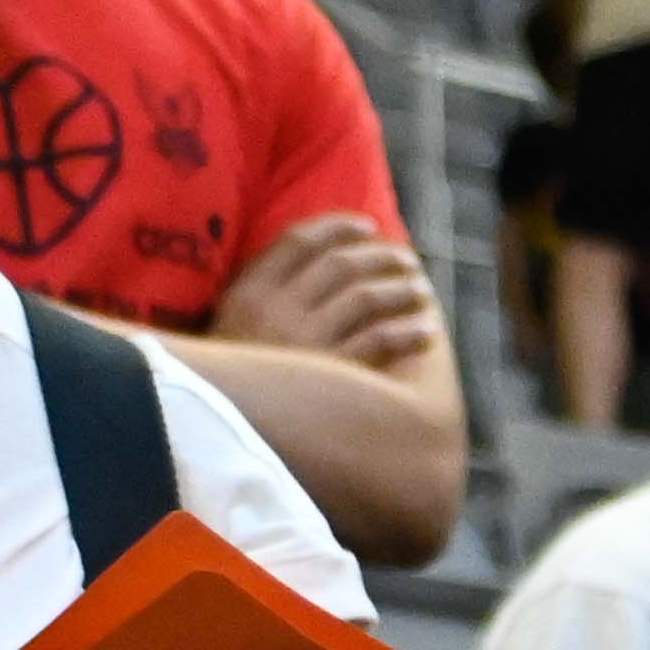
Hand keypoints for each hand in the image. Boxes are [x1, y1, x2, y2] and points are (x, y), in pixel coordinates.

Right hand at [214, 215, 444, 364]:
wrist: (222, 424)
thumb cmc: (232, 376)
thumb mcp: (231, 323)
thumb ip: (261, 287)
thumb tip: (309, 255)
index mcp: (249, 290)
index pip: (299, 240)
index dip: (338, 227)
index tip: (367, 226)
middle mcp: (276, 309)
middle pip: (340, 264)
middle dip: (381, 256)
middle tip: (407, 259)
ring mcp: (304, 341)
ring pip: (365, 298)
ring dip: (401, 290)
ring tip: (422, 290)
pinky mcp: (329, 374)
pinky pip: (379, 341)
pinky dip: (408, 333)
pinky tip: (426, 331)